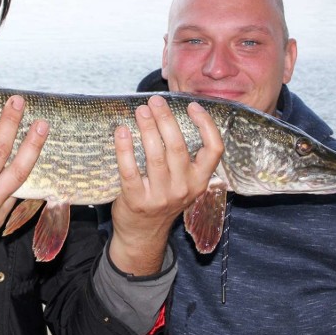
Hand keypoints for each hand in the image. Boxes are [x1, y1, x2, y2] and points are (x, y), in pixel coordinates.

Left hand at [109, 96, 222, 275]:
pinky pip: (130, 169)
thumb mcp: (183, 182)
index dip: (206, 125)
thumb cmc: (162, 197)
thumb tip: (169, 114)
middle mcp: (184, 189)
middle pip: (178, 146)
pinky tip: (121, 131)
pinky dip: (124, 148)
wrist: (143, 234)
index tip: (192, 105)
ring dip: (147, 128)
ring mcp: (161, 196)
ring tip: (140, 111)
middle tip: (154, 101)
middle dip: (165, 118)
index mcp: (200, 181)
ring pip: (155, 155)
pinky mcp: (137, 200)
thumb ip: (183, 156)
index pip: (214, 150)